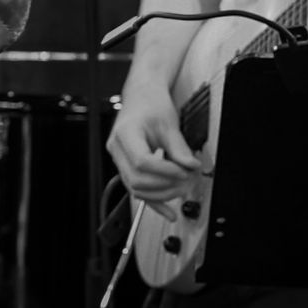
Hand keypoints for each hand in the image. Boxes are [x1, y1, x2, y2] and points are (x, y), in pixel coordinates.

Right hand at [106, 83, 202, 214]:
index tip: (185, 171)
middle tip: (188, 181)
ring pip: (136, 188)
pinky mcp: (126, 166)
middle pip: (137, 180)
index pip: (142, 162)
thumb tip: (190, 167)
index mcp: (125, 134)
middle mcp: (117, 148)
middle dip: (165, 186)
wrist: (141, 96)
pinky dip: (153, 202)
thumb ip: (179, 148)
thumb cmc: (151, 104)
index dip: (166, 171)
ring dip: (161, 194)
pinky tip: (168, 211)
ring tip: (182, 188)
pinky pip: (137, 189)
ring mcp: (119, 158)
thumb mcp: (169, 123)